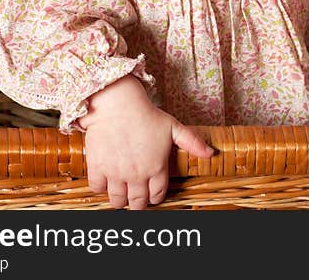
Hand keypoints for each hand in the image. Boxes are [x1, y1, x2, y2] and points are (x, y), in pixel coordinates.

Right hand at [80, 75, 213, 209]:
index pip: (158, 195)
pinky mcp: (98, 168)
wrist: (118, 105)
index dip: (156, 197)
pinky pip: (98, 188)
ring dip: (121, 200)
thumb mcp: (174, 128)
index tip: (152, 194)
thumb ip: (192, 143)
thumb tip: (211, 153)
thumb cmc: (146, 114)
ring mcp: (116, 173)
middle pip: (137, 203)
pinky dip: (101, 187)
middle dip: (138, 203)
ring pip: (118, 201)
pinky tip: (106, 179)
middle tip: (136, 198)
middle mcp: (137, 175)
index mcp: (157, 168)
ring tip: (122, 193)